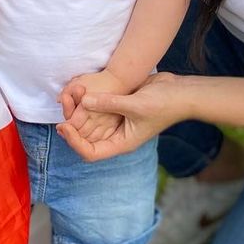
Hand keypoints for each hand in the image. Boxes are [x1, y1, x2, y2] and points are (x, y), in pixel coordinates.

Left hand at [56, 72, 185, 161]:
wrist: (180, 91)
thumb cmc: (164, 103)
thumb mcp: (135, 104)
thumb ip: (109, 103)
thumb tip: (83, 102)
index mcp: (121, 143)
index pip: (91, 152)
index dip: (74, 142)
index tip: (64, 126)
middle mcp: (116, 135)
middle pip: (86, 139)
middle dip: (73, 127)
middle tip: (63, 110)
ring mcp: (117, 121)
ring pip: (90, 123)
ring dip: (78, 113)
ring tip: (68, 99)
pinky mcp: (118, 107)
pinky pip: (97, 109)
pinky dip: (87, 102)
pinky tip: (79, 92)